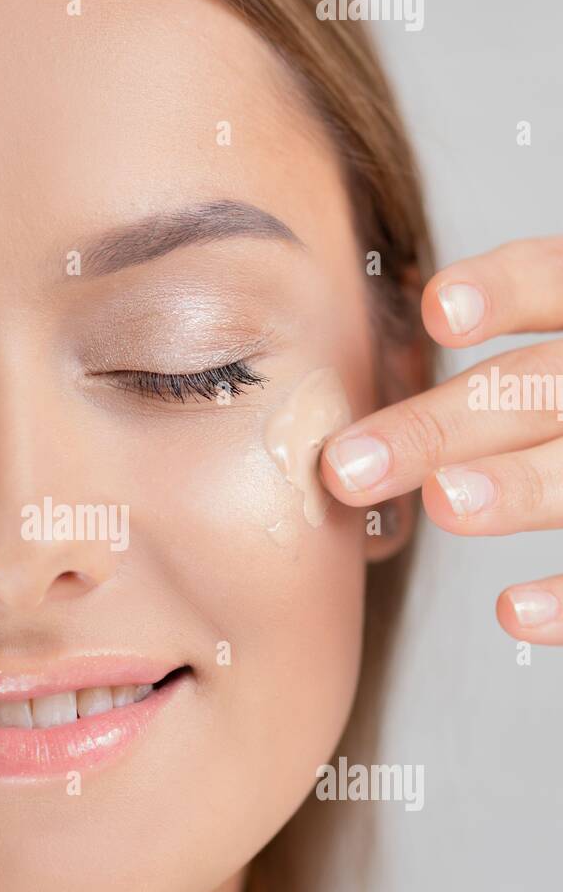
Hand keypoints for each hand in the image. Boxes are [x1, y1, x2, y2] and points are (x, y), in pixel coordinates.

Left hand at [320, 238, 562, 643]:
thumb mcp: (556, 365)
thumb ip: (503, 375)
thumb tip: (362, 435)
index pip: (556, 280)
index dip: (504, 290)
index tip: (435, 311)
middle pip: (541, 388)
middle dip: (443, 425)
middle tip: (349, 468)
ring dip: (518, 487)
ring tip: (443, 504)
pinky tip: (510, 611)